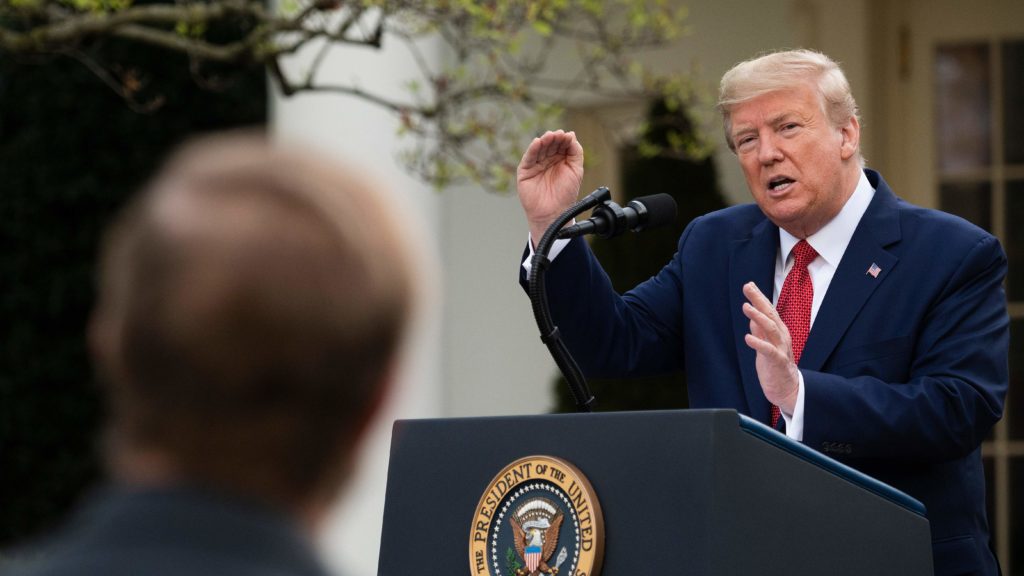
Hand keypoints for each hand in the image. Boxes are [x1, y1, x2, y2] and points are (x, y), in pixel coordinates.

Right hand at [517, 130, 583, 243]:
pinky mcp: (525, 171)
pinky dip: (532, 149)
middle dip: (555, 138)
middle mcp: (547, 160)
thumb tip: (572, 134)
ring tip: (550, 136)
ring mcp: (536, 165)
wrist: (554, 212)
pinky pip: (528, 158)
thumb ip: (576, 153)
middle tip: (559, 134)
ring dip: (544, 141)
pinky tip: (537, 142)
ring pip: (539, 149)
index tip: (568, 136)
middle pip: (550, 145)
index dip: (564, 139)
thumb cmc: (565, 194)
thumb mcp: (576, 170)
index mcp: (560, 160)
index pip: (561, 145)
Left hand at [742, 282, 799, 413]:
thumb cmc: (775, 366)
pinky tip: (748, 337)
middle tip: (748, 288)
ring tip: (746, 307)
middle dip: (759, 300)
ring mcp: (781, 349)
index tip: (749, 285)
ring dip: (758, 317)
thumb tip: (752, 316)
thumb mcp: (765, 345)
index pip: (768, 311)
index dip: (759, 298)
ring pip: (771, 329)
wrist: (788, 390)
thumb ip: (760, 331)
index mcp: (778, 332)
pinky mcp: (778, 362)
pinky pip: (769, 351)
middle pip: (770, 315)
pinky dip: (758, 343)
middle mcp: (781, 337)